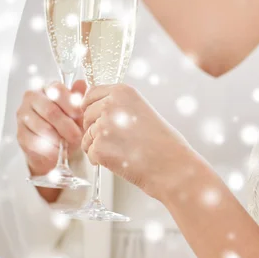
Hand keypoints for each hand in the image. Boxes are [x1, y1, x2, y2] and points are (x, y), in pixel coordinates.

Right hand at [16, 80, 86, 176]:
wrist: (55, 146)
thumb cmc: (68, 124)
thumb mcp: (77, 112)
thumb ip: (79, 98)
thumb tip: (81, 83)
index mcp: (48, 88)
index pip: (58, 90)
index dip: (71, 105)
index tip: (81, 117)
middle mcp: (32, 98)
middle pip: (50, 111)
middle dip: (67, 126)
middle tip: (78, 137)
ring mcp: (23, 115)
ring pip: (42, 127)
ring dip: (59, 139)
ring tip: (68, 145)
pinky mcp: (20, 133)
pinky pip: (34, 142)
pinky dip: (49, 149)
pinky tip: (57, 151)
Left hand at [81, 84, 195, 199]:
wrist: (172, 165)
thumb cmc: (163, 141)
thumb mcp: (141, 110)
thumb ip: (118, 105)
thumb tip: (93, 107)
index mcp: (122, 92)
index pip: (91, 93)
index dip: (93, 107)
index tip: (99, 116)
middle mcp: (110, 105)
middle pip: (86, 115)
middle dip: (96, 128)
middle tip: (118, 139)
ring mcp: (103, 126)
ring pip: (87, 136)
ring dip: (99, 145)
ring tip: (123, 151)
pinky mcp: (99, 148)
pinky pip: (90, 153)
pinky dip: (101, 160)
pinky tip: (120, 160)